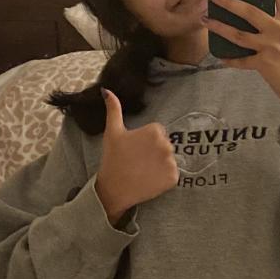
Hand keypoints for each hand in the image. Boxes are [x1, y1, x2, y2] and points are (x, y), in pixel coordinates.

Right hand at [96, 89, 178, 222]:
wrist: (114, 188)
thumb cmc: (113, 159)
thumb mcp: (112, 131)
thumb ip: (113, 109)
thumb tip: (106, 90)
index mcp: (154, 131)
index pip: (158, 133)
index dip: (145, 141)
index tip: (135, 150)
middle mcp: (166, 145)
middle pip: (164, 145)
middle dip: (154, 152)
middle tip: (137, 161)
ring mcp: (171, 162)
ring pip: (168, 159)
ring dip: (159, 165)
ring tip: (142, 170)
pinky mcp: (173, 178)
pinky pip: (172, 174)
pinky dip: (163, 178)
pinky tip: (149, 179)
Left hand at [204, 0, 279, 123]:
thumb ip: (273, 24)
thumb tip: (248, 11)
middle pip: (251, 11)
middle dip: (230, 2)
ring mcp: (272, 47)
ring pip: (239, 35)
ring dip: (220, 27)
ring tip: (205, 20)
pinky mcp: (265, 64)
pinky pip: (241, 60)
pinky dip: (229, 59)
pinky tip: (220, 55)